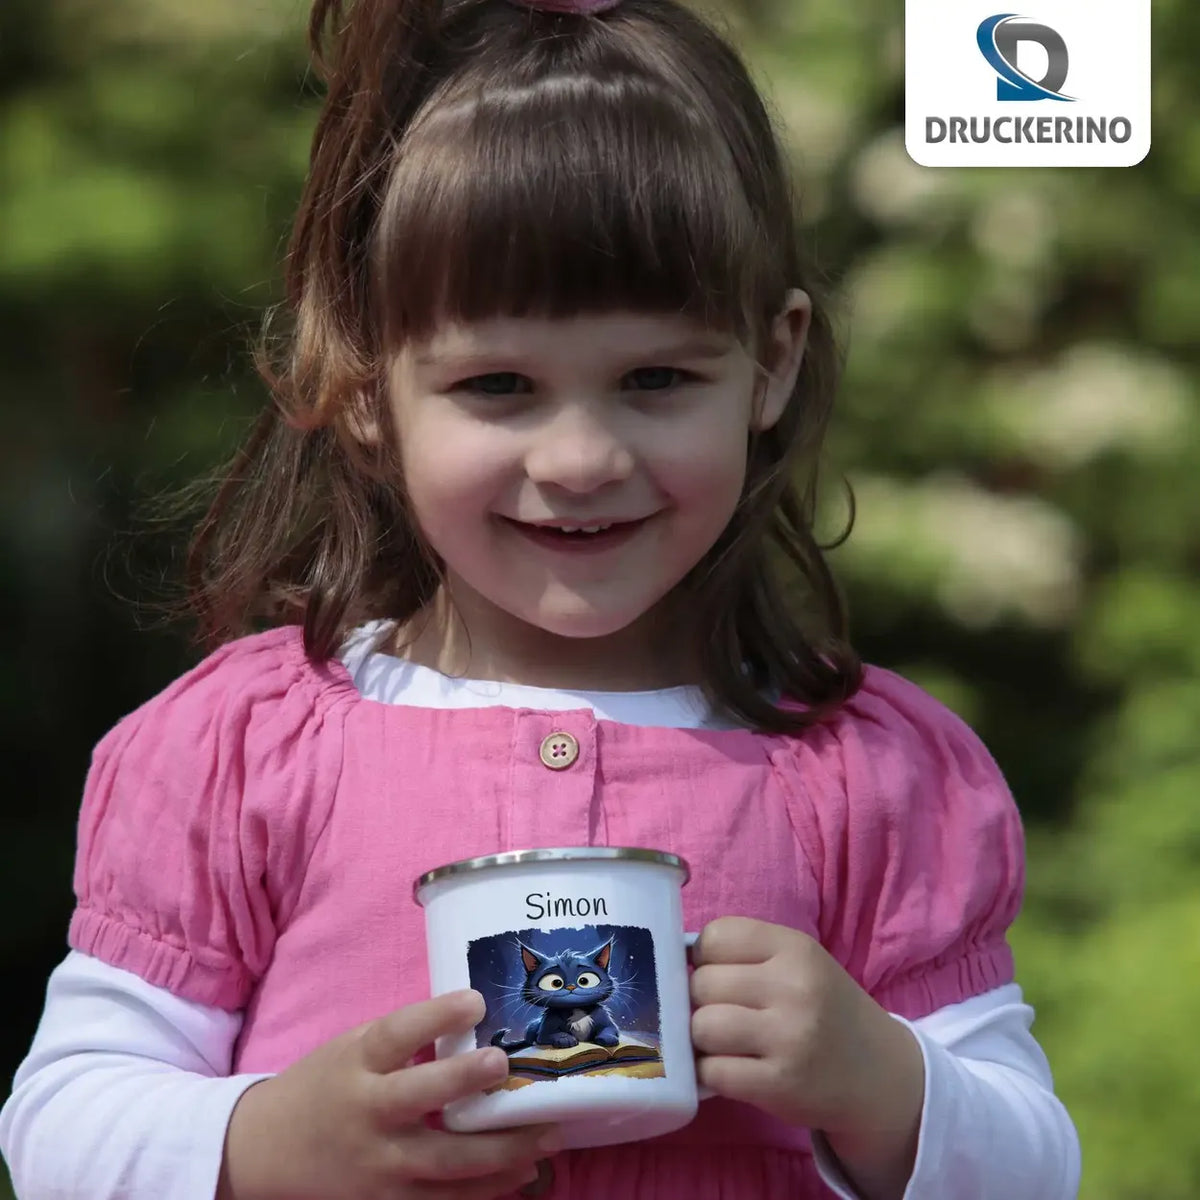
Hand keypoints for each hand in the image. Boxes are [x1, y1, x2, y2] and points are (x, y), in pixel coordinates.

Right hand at [218, 990, 560, 1199]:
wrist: (266, 1151)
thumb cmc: (325, 1086)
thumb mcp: (352, 1048)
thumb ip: (405, 1039)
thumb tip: (477, 1018)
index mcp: (356, 1065)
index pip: (395, 1034)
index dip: (435, 1016)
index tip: (475, 1000)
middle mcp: (367, 1115)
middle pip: (419, 1098)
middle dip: (464, 1081)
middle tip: (505, 1064)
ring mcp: (377, 1166)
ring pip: (445, 1164)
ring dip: (501, 1152)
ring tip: (546, 1135)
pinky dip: (486, 1192)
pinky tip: (522, 1174)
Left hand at [690, 917, 923, 1199]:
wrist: (880, 1074)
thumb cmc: (825, 1010)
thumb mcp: (799, 964)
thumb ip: (746, 954)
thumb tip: (673, 959)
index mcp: (795, 948)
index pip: (715, 936)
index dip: (704, 958)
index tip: (720, 975)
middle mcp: (794, 987)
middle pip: (702, 983)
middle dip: (702, 1001)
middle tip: (725, 1014)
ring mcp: (788, 1038)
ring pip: (701, 1026)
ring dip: (703, 1039)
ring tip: (725, 1043)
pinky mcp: (780, 1085)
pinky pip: (713, 1071)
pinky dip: (710, 1073)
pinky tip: (730, 1069)